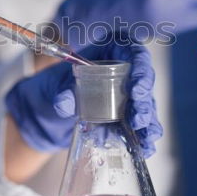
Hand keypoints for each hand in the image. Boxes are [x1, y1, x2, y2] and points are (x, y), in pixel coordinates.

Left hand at [5, 33, 160, 157]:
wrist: (47, 112)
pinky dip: (145, 134)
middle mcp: (123, 68)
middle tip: (137, 116)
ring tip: (144, 136)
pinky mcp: (127, 113)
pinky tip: (146, 145)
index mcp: (108, 51)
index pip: (132, 49)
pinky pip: (143, 121)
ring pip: (146, 102)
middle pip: (144, 78)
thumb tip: (64, 102)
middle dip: (144, 100)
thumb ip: (60, 93)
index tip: (136, 87)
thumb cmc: (53, 89)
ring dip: (148, 119)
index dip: (140, 65)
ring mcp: (127, 91)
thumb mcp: (53, 87)